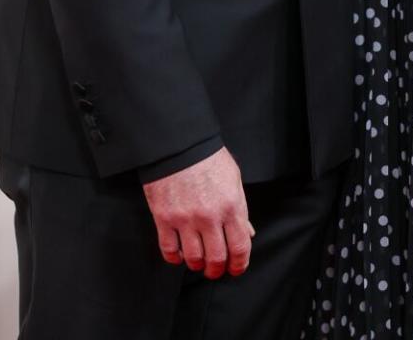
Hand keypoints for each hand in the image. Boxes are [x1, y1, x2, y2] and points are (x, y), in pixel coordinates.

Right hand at [143, 147, 253, 279]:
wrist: (178, 144)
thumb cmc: (208, 158)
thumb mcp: (233, 178)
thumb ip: (241, 208)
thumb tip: (248, 233)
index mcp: (231, 205)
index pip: (239, 247)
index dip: (239, 264)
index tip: (235, 269)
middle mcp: (209, 216)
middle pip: (216, 258)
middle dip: (217, 269)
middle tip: (215, 269)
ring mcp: (185, 219)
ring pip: (193, 258)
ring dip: (197, 264)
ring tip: (198, 261)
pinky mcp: (164, 218)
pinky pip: (169, 250)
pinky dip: (174, 257)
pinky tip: (179, 254)